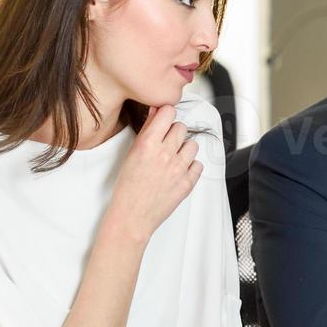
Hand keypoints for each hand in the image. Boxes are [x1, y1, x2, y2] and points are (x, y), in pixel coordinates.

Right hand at [103, 105, 202, 242]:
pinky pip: (198, 164)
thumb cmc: (127, 187)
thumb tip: (156, 111)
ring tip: (173, 159)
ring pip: (193, 145)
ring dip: (185, 149)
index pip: (168, 112)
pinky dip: (191, 167)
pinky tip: (179, 172)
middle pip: (181, 127)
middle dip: (174, 133)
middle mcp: (165, 154)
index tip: (164, 119)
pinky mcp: (188, 182)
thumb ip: (147, 131)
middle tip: (166, 144)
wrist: (132, 215)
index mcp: (147, 144)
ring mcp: (178, 168)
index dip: (166, 114)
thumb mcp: (131, 154)